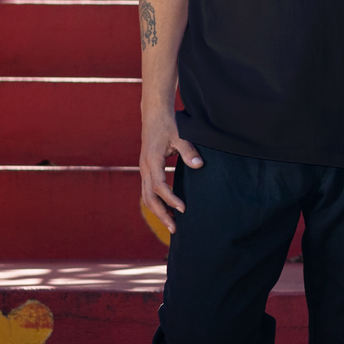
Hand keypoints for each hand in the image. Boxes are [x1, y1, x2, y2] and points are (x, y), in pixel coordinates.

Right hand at [141, 110, 201, 226]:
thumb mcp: (180, 135)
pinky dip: (156, 202)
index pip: (159, 186)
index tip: (183, 209)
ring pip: (146, 196)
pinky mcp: (146, 169)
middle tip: (175, 229)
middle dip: (161, 214)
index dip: (170, 199)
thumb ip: (189, 151)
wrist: (154, 114)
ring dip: (157, 211)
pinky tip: (167, 210)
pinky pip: (148, 190)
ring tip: (171, 224)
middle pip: (149, 197)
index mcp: (152, 160)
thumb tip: (199, 165)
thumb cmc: (168, 124)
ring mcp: (144, 169)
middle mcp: (145, 167)